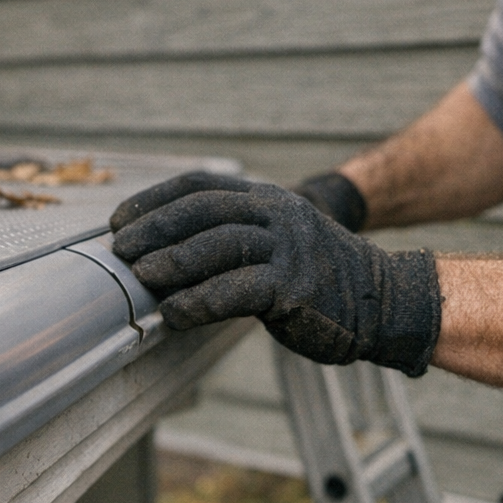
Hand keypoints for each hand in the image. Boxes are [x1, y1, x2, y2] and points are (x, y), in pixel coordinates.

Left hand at [109, 172, 441, 374]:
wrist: (383, 301)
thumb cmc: (316, 279)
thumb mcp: (275, 242)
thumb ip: (231, 239)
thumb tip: (160, 256)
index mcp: (266, 198)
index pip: (199, 187)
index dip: (154, 202)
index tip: (119, 223)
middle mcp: (277, 215)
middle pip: (202, 211)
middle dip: (154, 229)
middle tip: (120, 250)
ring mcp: (288, 249)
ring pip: (218, 246)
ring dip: (171, 263)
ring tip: (139, 278)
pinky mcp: (296, 287)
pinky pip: (237, 291)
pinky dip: (200, 302)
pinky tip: (175, 314)